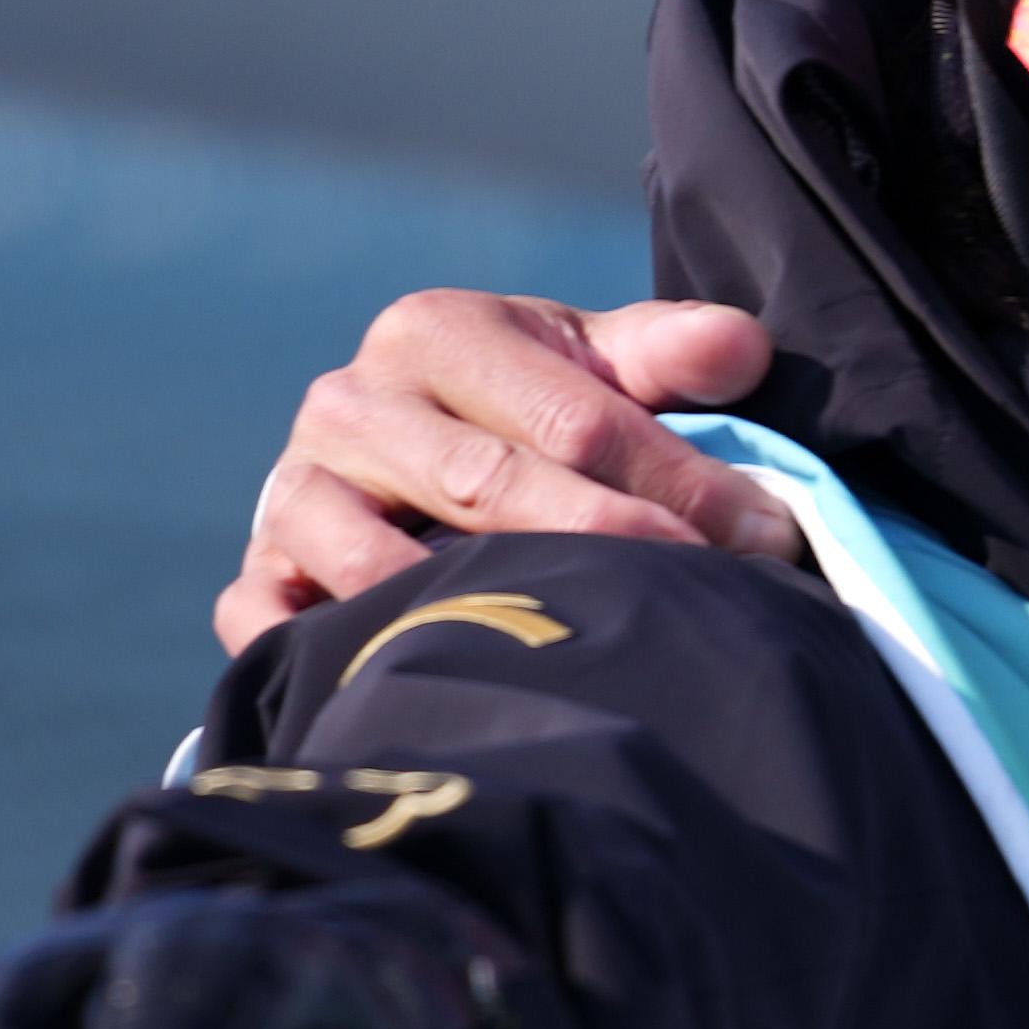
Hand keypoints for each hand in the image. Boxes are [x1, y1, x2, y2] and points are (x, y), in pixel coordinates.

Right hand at [222, 293, 799, 651]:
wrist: (390, 467)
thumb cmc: (519, 416)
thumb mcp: (588, 365)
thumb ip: (664, 355)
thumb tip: (746, 350)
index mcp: (433, 333)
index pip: (575, 418)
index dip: (682, 483)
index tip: (771, 538)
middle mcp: (349, 404)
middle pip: (492, 488)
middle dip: (615, 548)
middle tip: (717, 598)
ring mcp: (291, 495)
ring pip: (386, 568)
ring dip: (484, 617)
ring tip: (586, 657)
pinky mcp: (258, 578)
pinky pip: (284, 632)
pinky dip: (346, 666)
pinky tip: (431, 696)